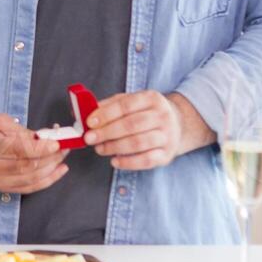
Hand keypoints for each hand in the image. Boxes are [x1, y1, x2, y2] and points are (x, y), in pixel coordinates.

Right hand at [0, 109, 69, 193]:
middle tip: (65, 147)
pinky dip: (46, 181)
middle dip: (50, 158)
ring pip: (29, 180)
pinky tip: (58, 171)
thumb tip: (43, 139)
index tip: (56, 142)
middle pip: (25, 166)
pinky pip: (27, 189)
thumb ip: (19, 130)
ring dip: (51, 169)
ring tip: (63, 158)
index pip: (16, 150)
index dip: (39, 148)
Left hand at [84, 89, 210, 169]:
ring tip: (100, 149)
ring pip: (138, 143)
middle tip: (89, 138)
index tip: (89, 122)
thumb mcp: (131, 101)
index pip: (126, 105)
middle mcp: (162, 116)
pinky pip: (146, 161)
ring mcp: (167, 136)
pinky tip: (114, 161)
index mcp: (152, 98)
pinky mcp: (167, 154)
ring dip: (114, 147)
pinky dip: (128, 162)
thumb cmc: (145, 112)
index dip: (106, 114)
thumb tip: (83, 112)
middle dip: (107, 132)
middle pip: (131, 125)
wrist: (178, 124)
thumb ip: (108, 105)